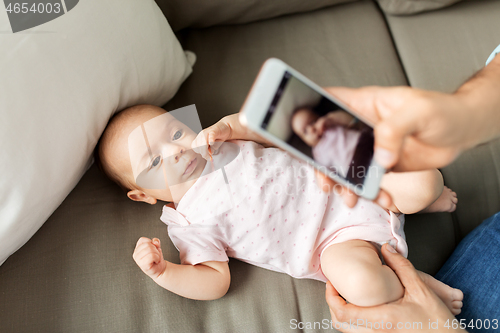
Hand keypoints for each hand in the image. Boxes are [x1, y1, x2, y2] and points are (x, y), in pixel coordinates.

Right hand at [133, 237, 166, 279]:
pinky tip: (155, 261)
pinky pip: (152, 256)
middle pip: (147, 244)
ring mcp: (138, 260)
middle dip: (155, 249)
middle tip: (155, 255)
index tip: (152, 249)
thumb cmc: (156, 258)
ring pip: (150, 249)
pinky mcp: (142, 265)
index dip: (151, 243)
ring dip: (157, 254)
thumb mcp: (157, 247)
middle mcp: (136, 254)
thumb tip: (155, 241)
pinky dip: (157, 258)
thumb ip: (156, 242)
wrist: (160, 269)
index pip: (142, 239)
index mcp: (137, 249)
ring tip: (155, 259)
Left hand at [191, 119, 231, 160]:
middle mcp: (201, 135)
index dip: (199, 152)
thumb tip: (207, 156)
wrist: (225, 128)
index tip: (206, 156)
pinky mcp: (213, 131)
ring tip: (211, 153)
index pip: (195, 147)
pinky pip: (210, 135)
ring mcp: (207, 132)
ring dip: (206, 149)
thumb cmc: (218, 138)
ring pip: (203, 142)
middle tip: (209, 158)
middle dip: (204, 153)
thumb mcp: (212, 147)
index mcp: (199, 139)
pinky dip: (210, 140)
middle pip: (198, 146)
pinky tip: (211, 143)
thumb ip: (209, 152)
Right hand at [315, 85, 466, 207]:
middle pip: (330, 142)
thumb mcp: (418, 112)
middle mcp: (362, 126)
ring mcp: (371, 147)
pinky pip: (369, 181)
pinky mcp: (382, 164)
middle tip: (327, 182)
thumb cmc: (443, 111)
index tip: (307, 136)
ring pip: (346, 167)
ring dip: (346, 185)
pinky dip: (373, 194)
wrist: (462, 131)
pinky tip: (385, 200)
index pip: (329, 103)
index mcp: (364, 104)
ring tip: (352, 199)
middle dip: (324, 164)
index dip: (311, 116)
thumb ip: (394, 129)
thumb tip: (380, 157)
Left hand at [325, 244, 464, 332]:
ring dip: (341, 315)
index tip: (331, 283)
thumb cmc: (438, 321)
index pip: (344, 312)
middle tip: (335, 288)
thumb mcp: (421, 290)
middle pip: (339, 324)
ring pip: (347, 332)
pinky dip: (352, 324)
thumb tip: (386, 249)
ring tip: (345, 297)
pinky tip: (360, 310)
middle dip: (332, 305)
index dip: (331, 297)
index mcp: (383, 319)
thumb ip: (401, 267)